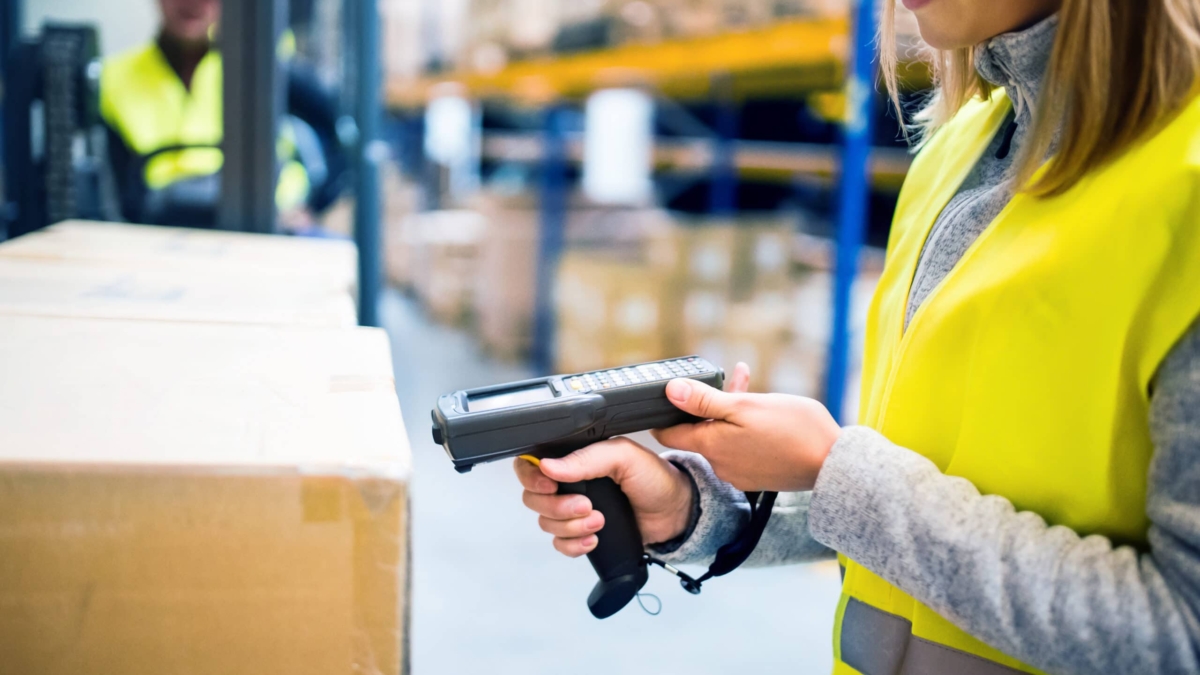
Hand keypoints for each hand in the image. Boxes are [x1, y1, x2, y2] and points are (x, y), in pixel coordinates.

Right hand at [514, 363, 752, 558]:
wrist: (676, 513)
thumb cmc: (654, 478)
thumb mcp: (624, 457)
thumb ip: (587, 458)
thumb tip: (549, 466)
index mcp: (574, 458)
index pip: (532, 464)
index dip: (532, 477)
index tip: (549, 486)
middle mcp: (569, 483)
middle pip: (534, 498)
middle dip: (557, 507)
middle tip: (587, 507)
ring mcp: (573, 510)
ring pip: (546, 523)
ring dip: (570, 526)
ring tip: (599, 523)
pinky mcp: (582, 533)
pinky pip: (560, 544)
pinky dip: (573, 545)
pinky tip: (593, 540)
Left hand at [650, 379, 841, 492]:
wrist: (834, 463)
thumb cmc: (793, 431)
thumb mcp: (745, 406)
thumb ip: (704, 401)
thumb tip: (670, 391)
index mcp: (711, 446)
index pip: (669, 433)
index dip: (664, 412)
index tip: (666, 396)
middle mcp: (720, 465)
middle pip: (700, 430)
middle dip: (708, 402)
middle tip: (725, 378)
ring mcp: (739, 472)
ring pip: (723, 435)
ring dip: (730, 410)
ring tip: (748, 383)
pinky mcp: (757, 474)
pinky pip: (741, 446)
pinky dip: (745, 427)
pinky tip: (763, 409)